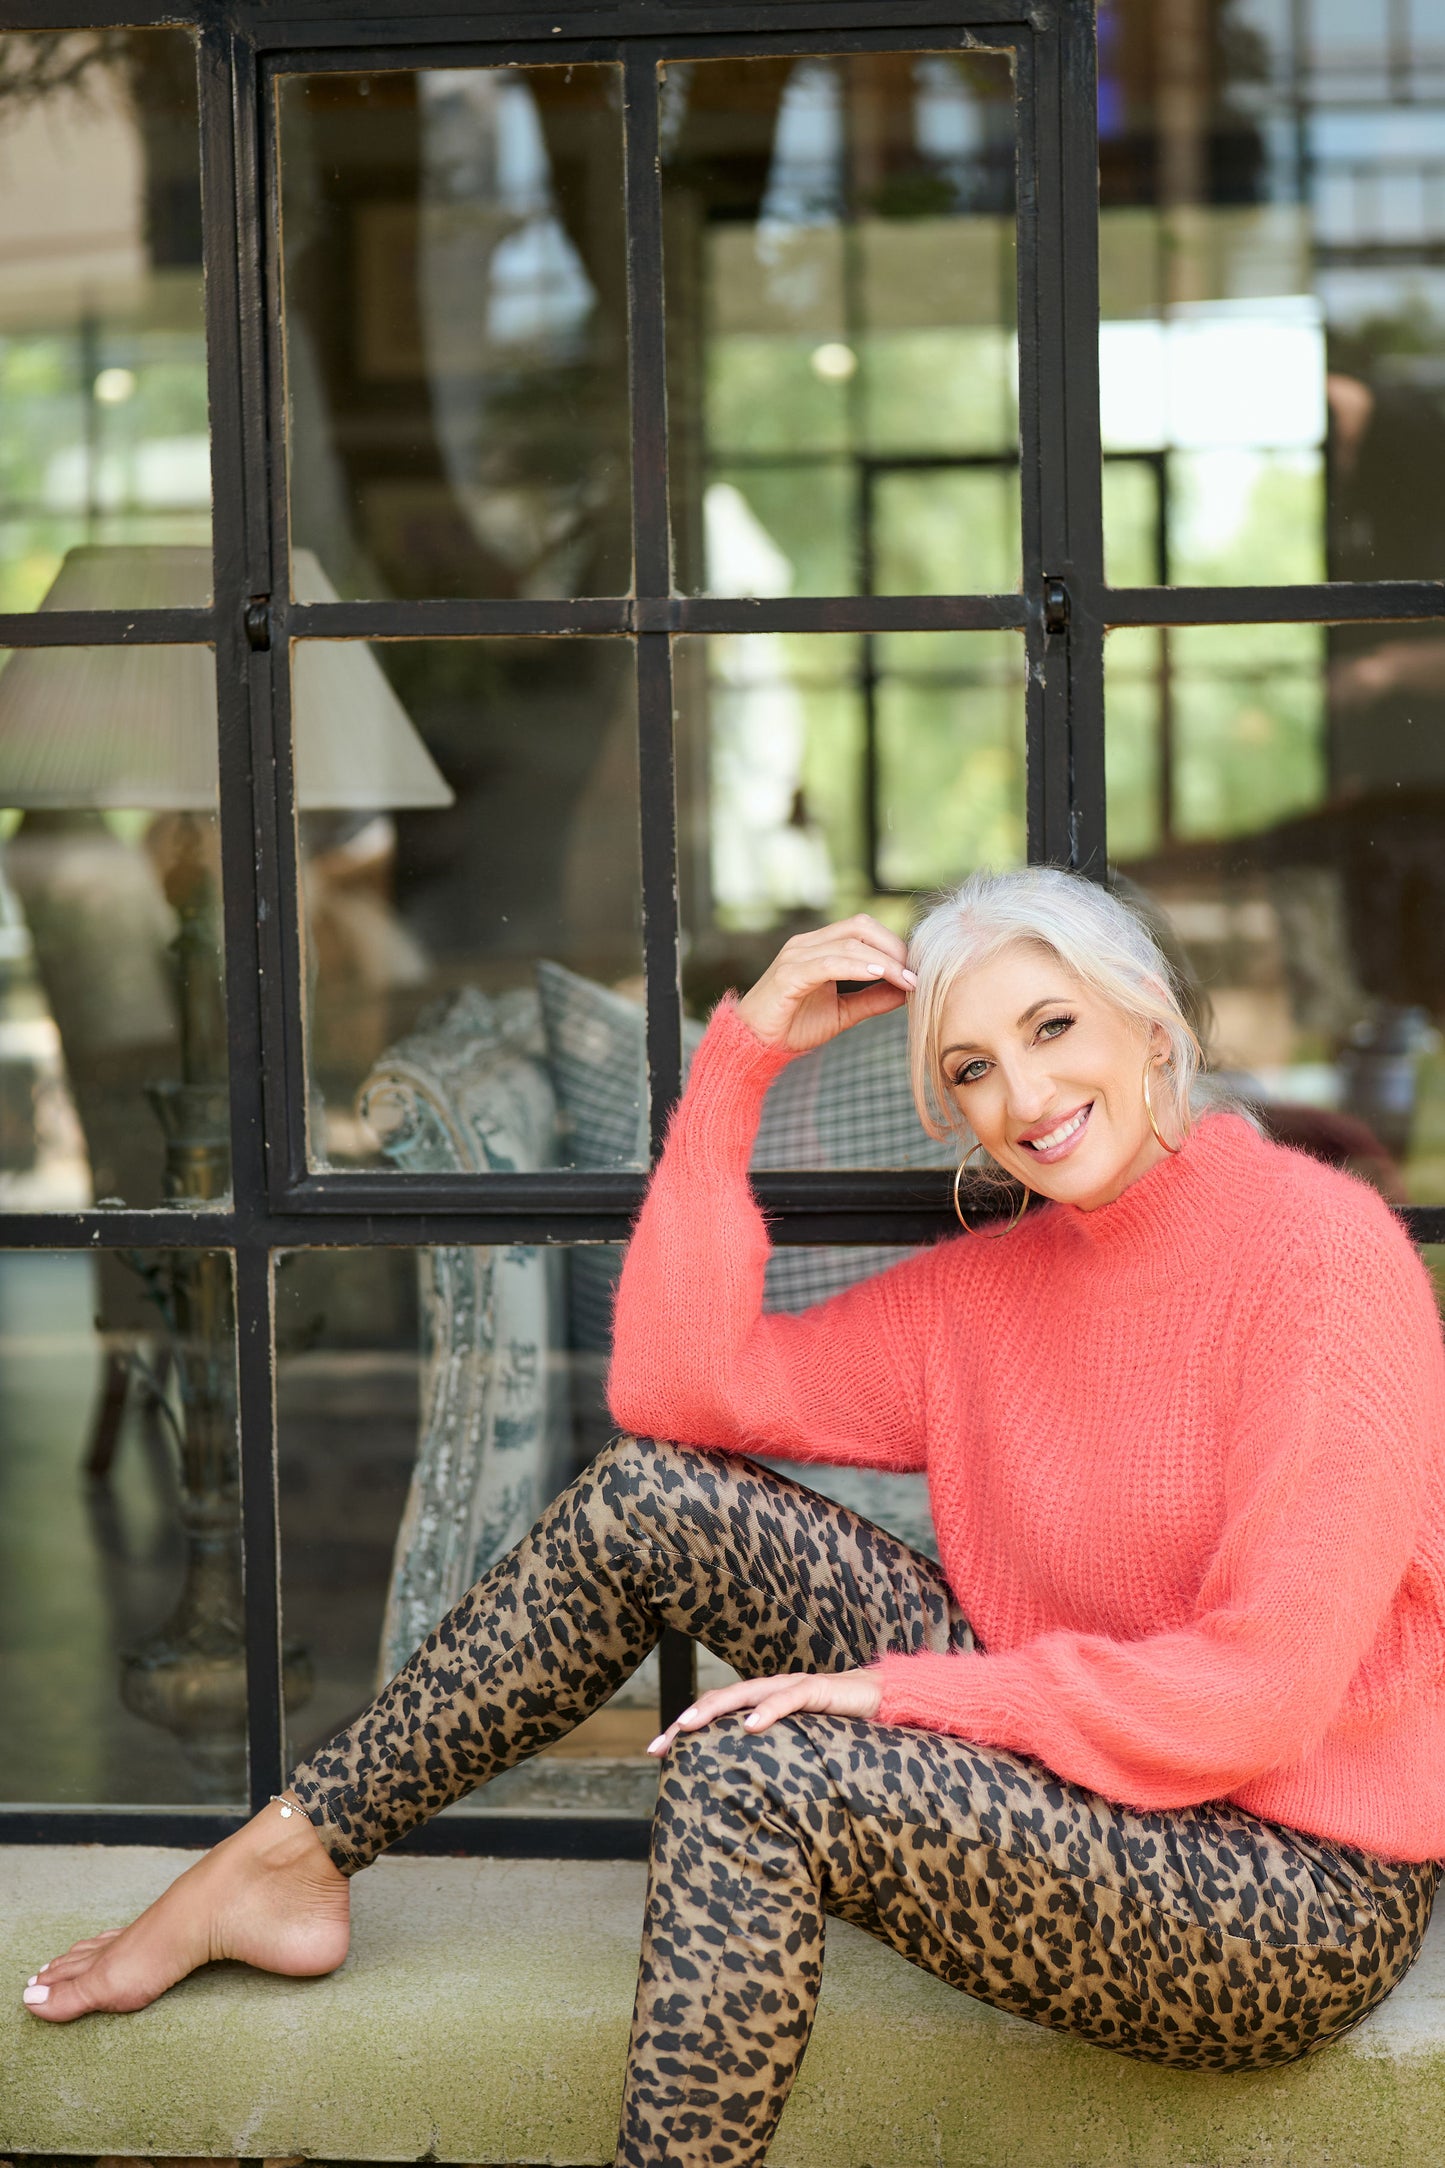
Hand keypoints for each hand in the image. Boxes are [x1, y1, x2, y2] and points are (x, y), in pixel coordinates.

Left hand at [646, 1666, 882, 1756]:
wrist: (886, 1701)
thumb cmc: (841, 1728)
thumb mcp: (799, 1748)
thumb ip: (773, 1761)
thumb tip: (742, 1798)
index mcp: (763, 1703)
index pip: (716, 1713)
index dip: (685, 1729)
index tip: (655, 1753)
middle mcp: (773, 1690)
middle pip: (720, 1701)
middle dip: (687, 1721)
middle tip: (658, 1746)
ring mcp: (795, 1686)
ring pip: (746, 1693)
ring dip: (714, 1709)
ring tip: (688, 1726)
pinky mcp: (821, 1690)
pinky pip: (791, 1697)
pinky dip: (768, 1710)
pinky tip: (750, 1726)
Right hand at [735, 915, 915, 1053]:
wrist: (754, 1045)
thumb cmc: (793, 1026)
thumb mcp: (843, 1013)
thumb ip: (873, 999)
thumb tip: (907, 990)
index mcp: (819, 947)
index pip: (864, 929)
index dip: (894, 945)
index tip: (917, 970)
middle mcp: (807, 944)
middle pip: (860, 926)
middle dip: (893, 947)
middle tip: (914, 973)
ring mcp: (796, 956)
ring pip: (849, 943)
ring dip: (883, 961)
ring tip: (905, 980)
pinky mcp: (789, 974)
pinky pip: (829, 962)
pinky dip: (857, 967)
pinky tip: (878, 977)